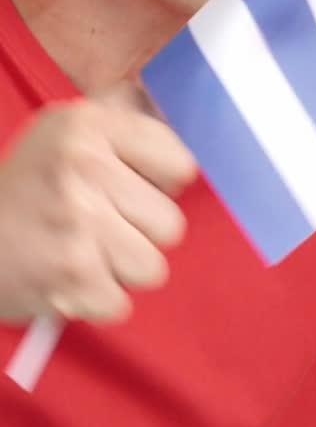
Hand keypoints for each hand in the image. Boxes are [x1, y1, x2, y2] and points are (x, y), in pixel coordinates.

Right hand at [0, 82, 196, 323]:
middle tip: (100, 225)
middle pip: (170, 224)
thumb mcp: (63, 132)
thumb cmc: (22, 188)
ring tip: (84, 252)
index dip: (158, 184)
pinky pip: (119, 302)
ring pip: (151, 267)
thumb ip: (124, 125)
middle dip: (138, 233)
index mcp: (88, 125)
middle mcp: (84, 167)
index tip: (130, 187)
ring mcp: (77, 222)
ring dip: (119, 269)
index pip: (180, 165)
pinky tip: (67, 277)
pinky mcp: (69, 276)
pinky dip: (94, 299)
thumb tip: (181, 133)